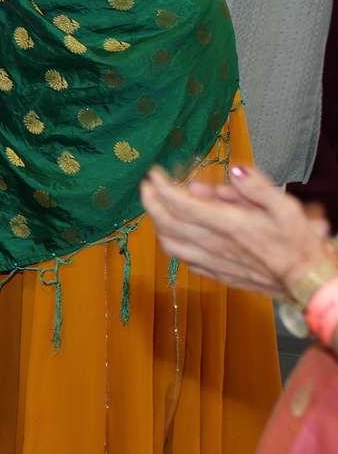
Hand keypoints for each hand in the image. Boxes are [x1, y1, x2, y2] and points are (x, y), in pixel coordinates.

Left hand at [140, 165, 331, 299]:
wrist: (307, 283)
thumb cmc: (299, 244)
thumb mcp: (286, 208)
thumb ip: (257, 187)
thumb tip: (235, 170)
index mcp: (227, 224)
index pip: (180, 204)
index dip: (161, 187)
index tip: (153, 174)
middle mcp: (214, 244)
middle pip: (166, 223)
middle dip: (151, 202)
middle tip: (147, 186)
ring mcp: (212, 262)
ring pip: (170, 244)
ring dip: (158, 224)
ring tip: (157, 209)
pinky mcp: (217, 274)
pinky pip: (184, 259)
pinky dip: (173, 244)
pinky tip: (176, 236)